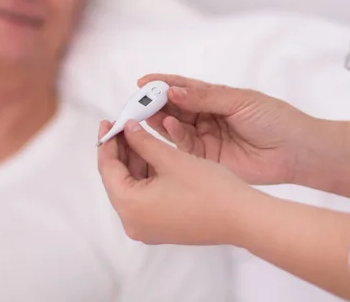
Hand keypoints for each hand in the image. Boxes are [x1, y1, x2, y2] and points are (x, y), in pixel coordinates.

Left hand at [97, 120, 250, 245]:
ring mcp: (147, 228)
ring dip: (135, 162)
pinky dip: (146, 176)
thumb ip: (143, 141)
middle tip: (126, 124)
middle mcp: (132, 222)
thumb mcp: (171, 158)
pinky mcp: (161, 228)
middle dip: (121, 150)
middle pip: (117, 179)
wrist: (242, 218)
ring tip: (140, 135)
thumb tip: (126, 128)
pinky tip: (153, 155)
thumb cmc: (207, 188)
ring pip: (132, 187)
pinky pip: (144, 198)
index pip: (107, 168)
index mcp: (129, 206)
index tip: (108, 121)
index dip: (107, 141)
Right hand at [138, 74, 316, 184]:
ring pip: (175, 127)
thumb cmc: (274, 119)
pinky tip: (168, 127)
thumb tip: (173, 91)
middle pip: (174, 109)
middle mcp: (206, 118)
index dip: (162, 85)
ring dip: (161, 119)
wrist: (296, 151)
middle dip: (156, 103)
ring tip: (150, 113)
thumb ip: (205, 98)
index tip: (143, 82)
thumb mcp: (239, 101)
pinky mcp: (206, 159)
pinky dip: (174, 136)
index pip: (183, 89)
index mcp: (215, 99)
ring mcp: (205, 138)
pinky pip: (184, 147)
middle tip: (139, 100)